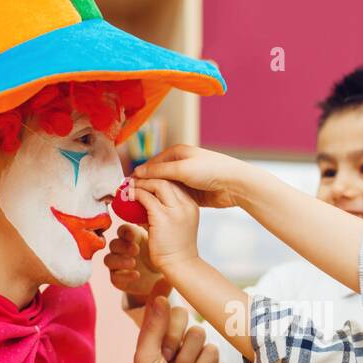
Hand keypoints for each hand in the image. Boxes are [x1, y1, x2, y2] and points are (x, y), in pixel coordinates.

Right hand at [104, 223, 164, 297]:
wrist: (167, 277)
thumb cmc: (163, 256)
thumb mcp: (161, 240)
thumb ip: (154, 225)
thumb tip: (151, 211)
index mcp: (134, 238)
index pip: (123, 231)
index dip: (125, 232)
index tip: (133, 235)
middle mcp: (124, 250)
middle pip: (113, 244)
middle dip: (122, 246)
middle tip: (136, 250)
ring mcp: (120, 265)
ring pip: (108, 259)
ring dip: (120, 260)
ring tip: (133, 263)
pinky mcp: (119, 279)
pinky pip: (114, 277)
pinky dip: (124, 275)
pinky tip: (136, 275)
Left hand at [129, 294, 219, 362]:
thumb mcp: (145, 357)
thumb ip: (153, 326)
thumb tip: (161, 295)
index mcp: (154, 337)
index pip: (163, 307)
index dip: (164, 304)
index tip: (164, 286)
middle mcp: (174, 342)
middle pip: (184, 316)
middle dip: (174, 337)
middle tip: (166, 358)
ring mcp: (194, 354)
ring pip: (199, 334)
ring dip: (186, 358)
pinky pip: (212, 351)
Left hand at [130, 178, 202, 276]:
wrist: (180, 265)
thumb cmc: (176, 248)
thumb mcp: (176, 224)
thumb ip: (166, 211)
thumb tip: (145, 201)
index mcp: (192, 205)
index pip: (175, 183)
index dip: (159, 178)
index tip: (146, 180)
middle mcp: (186, 205)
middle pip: (168, 179)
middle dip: (150, 176)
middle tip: (136, 179)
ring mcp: (176, 210)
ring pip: (158, 184)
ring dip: (142, 183)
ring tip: (130, 185)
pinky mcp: (162, 217)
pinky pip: (146, 197)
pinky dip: (136, 193)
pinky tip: (129, 196)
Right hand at [133, 145, 259, 209]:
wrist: (234, 184)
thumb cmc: (211, 171)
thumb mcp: (182, 169)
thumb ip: (159, 171)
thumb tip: (137, 173)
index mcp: (178, 152)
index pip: (153, 163)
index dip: (141, 174)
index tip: (128, 186)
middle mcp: (181, 164)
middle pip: (158, 176)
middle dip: (146, 186)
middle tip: (132, 197)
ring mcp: (187, 179)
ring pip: (165, 188)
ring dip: (156, 195)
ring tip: (142, 205)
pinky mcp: (193, 193)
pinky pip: (175, 197)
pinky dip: (166, 201)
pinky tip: (158, 209)